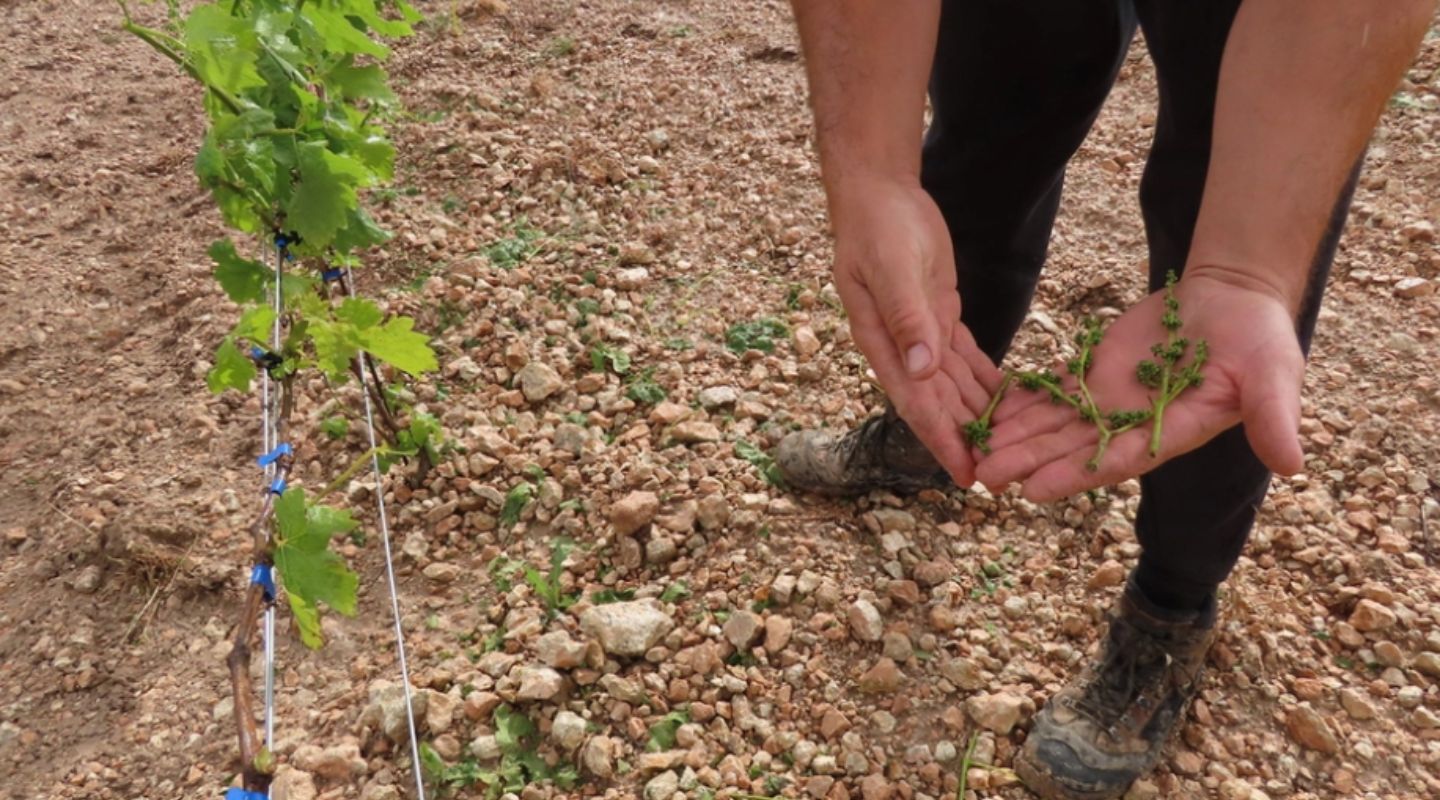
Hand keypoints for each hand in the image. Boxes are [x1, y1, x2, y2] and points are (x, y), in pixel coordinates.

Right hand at [829, 176, 1001, 485]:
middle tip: (1003, 476)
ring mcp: (922, 334)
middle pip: (940, 405)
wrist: (879, 194)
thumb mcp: (893, 269)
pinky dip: (986, 381)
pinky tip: (1009, 401)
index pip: (917, 404)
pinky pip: (967, 359)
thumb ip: (906, 318)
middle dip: (968, 440)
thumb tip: (919, 370)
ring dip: (981, 416)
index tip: (966, 476)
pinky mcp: (941, 316)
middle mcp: (902, 349)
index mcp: (883, 345)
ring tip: (1013, 447)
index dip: (942, 442)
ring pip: (956, 387)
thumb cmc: (878, 228)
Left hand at [975, 271, 1305, 500]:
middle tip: (981, 477)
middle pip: (1070, 448)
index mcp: (1170, 432)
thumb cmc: (1260, 338)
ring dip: (1016, 437)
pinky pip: (1054, 390)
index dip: (1072, 475)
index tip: (1033, 491)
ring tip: (972, 451)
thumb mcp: (1273, 375)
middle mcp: (1133, 423)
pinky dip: (1022, 401)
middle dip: (1027, 462)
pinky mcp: (1097, 371)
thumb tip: (1294, 465)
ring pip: (1055, 423)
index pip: (1113, 460)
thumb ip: (1275, 417)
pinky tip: (988, 412)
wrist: (1236, 297)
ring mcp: (1112, 399)